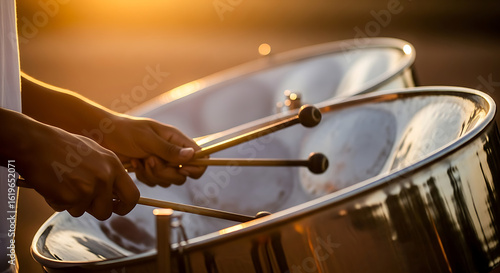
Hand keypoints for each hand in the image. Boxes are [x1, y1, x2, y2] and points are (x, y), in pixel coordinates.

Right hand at [18, 121, 138, 219]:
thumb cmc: (61, 146)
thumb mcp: (94, 153)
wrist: (36, 143)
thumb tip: (115, 192)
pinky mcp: (72, 197)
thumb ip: (106, 171)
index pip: (132, 195)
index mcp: (113, 165)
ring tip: (64, 185)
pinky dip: (58, 202)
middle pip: (108, 211)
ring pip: (84, 212)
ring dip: (74, 204)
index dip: (125, 206)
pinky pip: (66, 209)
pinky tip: (52, 185)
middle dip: (98, 211)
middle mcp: (105, 177)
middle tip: (86, 203)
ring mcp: (90, 188)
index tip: (116, 207)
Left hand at [102, 116, 205, 186]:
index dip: (195, 167)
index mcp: (176, 139)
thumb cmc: (124, 131)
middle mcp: (172, 152)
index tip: (181, 169)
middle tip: (150, 160)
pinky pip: (154, 183)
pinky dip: (143, 176)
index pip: (200, 156)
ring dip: (153, 175)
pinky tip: (133, 164)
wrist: (101, 135)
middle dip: (166, 172)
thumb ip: (169, 150)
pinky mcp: (149, 171)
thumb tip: (192, 155)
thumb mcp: (147, 139)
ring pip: (168, 181)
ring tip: (140, 160)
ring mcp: (161, 163)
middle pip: (183, 175)